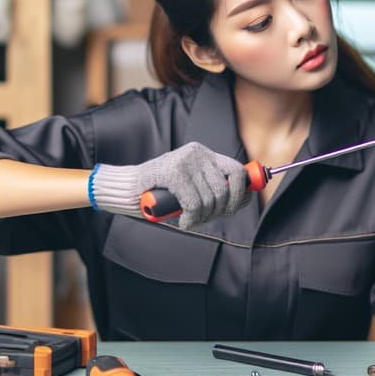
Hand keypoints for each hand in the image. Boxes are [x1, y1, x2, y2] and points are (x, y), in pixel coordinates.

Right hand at [90, 142, 251, 228]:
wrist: (128, 189)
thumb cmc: (162, 192)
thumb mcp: (193, 186)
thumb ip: (214, 188)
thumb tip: (245, 197)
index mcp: (204, 154)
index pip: (237, 170)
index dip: (242, 193)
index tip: (235, 207)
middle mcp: (197, 153)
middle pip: (224, 189)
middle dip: (219, 211)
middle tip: (205, 219)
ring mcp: (185, 161)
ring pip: (209, 199)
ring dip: (202, 217)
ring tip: (190, 220)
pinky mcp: (173, 172)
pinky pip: (194, 203)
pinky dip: (191, 219)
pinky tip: (183, 222)